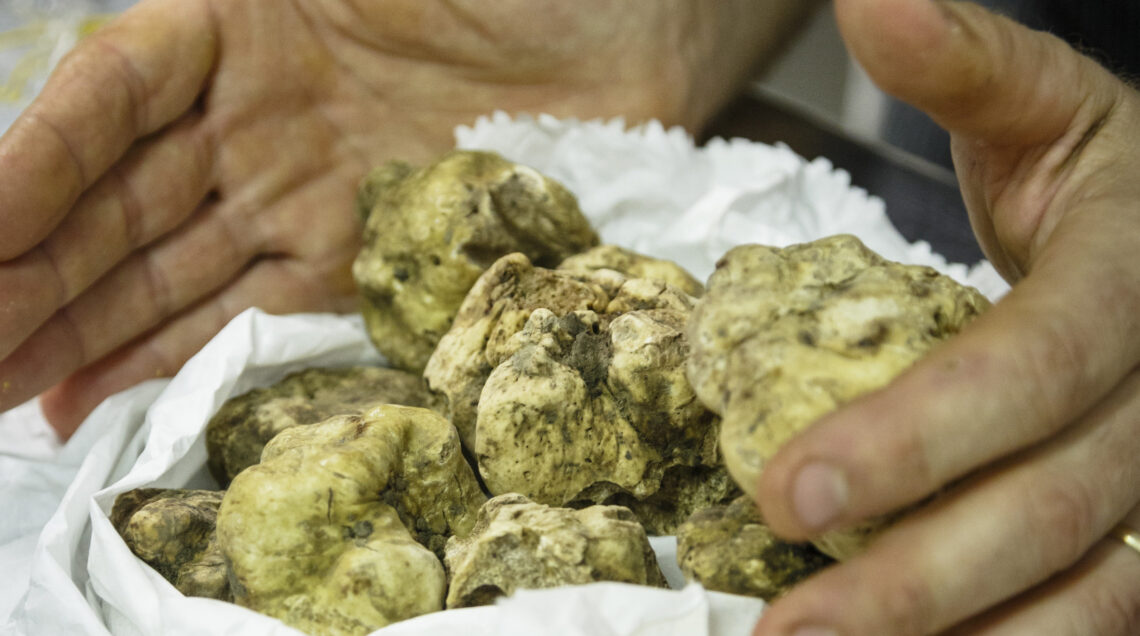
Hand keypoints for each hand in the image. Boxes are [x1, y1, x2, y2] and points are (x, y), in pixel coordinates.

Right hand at [0, 0, 784, 437]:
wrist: (648, 35)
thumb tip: (194, 6)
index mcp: (242, 21)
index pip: (110, 96)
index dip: (34, 165)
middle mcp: (260, 113)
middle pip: (122, 199)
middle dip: (38, 273)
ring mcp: (312, 191)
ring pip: (174, 269)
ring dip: (89, 331)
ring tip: (13, 389)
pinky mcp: (372, 257)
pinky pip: (263, 310)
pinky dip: (189, 353)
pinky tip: (114, 395)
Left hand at [752, 1, 1139, 633]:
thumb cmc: (1101, 174)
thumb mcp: (1042, 104)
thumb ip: (963, 62)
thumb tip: (870, 4)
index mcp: (1129, 282)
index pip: (1026, 373)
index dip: (916, 439)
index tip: (785, 490)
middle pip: (1050, 507)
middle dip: (917, 579)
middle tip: (789, 628)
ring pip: (1085, 587)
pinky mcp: (1139, 521)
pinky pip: (1093, 610)